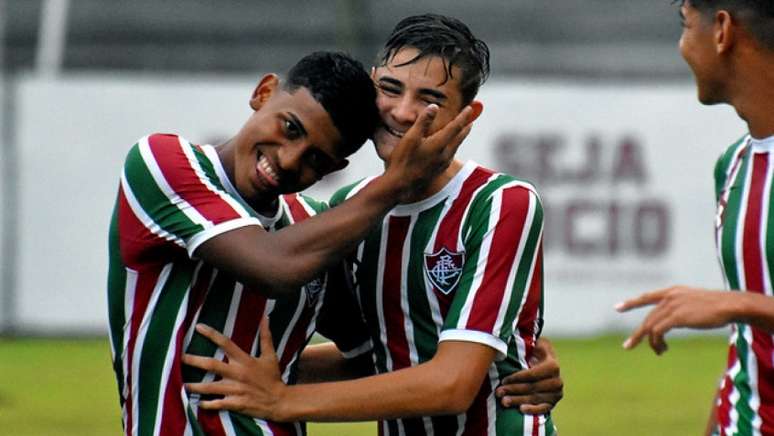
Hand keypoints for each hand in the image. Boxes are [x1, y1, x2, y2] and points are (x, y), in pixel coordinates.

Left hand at [182, 317, 287, 420]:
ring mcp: (235, 389)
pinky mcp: (234, 403)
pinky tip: (197, 402)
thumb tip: (265, 317)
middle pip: (211, 365)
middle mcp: (237, 373)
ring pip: (209, 387)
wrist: (279, 401)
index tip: (198, 327)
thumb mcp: (270, 355)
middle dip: (194, 361)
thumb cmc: (273, 377)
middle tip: (180, 358)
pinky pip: (216, 404)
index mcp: (244, 360)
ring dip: (194, 386)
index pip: (225, 343)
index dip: (211, 334)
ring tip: (182, 384)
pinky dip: (206, 404)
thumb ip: (266, 336)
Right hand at [385, 104, 472, 200]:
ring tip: (463, 130)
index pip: (455, 127)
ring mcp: (442, 164)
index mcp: (439, 144)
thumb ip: (423, 121)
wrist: (400, 185)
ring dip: (461, 137)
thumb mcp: (411, 137)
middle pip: (459, 137)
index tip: (469, 108)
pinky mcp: (438, 170)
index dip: (463, 117)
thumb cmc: (403, 160)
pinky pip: (451, 155)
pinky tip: (450, 148)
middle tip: (471, 119)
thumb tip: (434, 106)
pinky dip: (454, 146)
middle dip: (466, 126)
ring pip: (456, 147)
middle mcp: (444, 154)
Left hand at [495, 338, 562, 414]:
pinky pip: (543, 409)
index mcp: (553, 365)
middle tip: (499, 392)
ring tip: (504, 401)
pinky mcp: (553, 403)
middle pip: (532, 387)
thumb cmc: (535, 351)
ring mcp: (557, 393)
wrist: (545, 363)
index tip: (503, 380)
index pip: (532, 374)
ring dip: (518, 400)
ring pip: (535, 398)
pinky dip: (533, 410)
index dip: (517, 378)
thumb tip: (512, 338)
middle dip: (513, 390)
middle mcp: (557, 381)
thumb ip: (528, 343)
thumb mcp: (534, 343)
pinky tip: (521, 409)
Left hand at [616, 286, 733, 354]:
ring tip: (658, 351)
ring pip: (650, 326)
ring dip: (650, 342)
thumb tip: (673, 321)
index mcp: (672, 292)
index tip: (617, 308)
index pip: (647, 297)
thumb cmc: (717, 307)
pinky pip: (657, 331)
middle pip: (647, 318)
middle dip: (638, 334)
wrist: (730, 305)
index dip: (631, 303)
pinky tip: (663, 348)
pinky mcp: (676, 317)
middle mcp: (668, 297)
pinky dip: (657, 342)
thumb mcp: (694, 303)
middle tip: (627, 346)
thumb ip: (681, 308)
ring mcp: (671, 306)